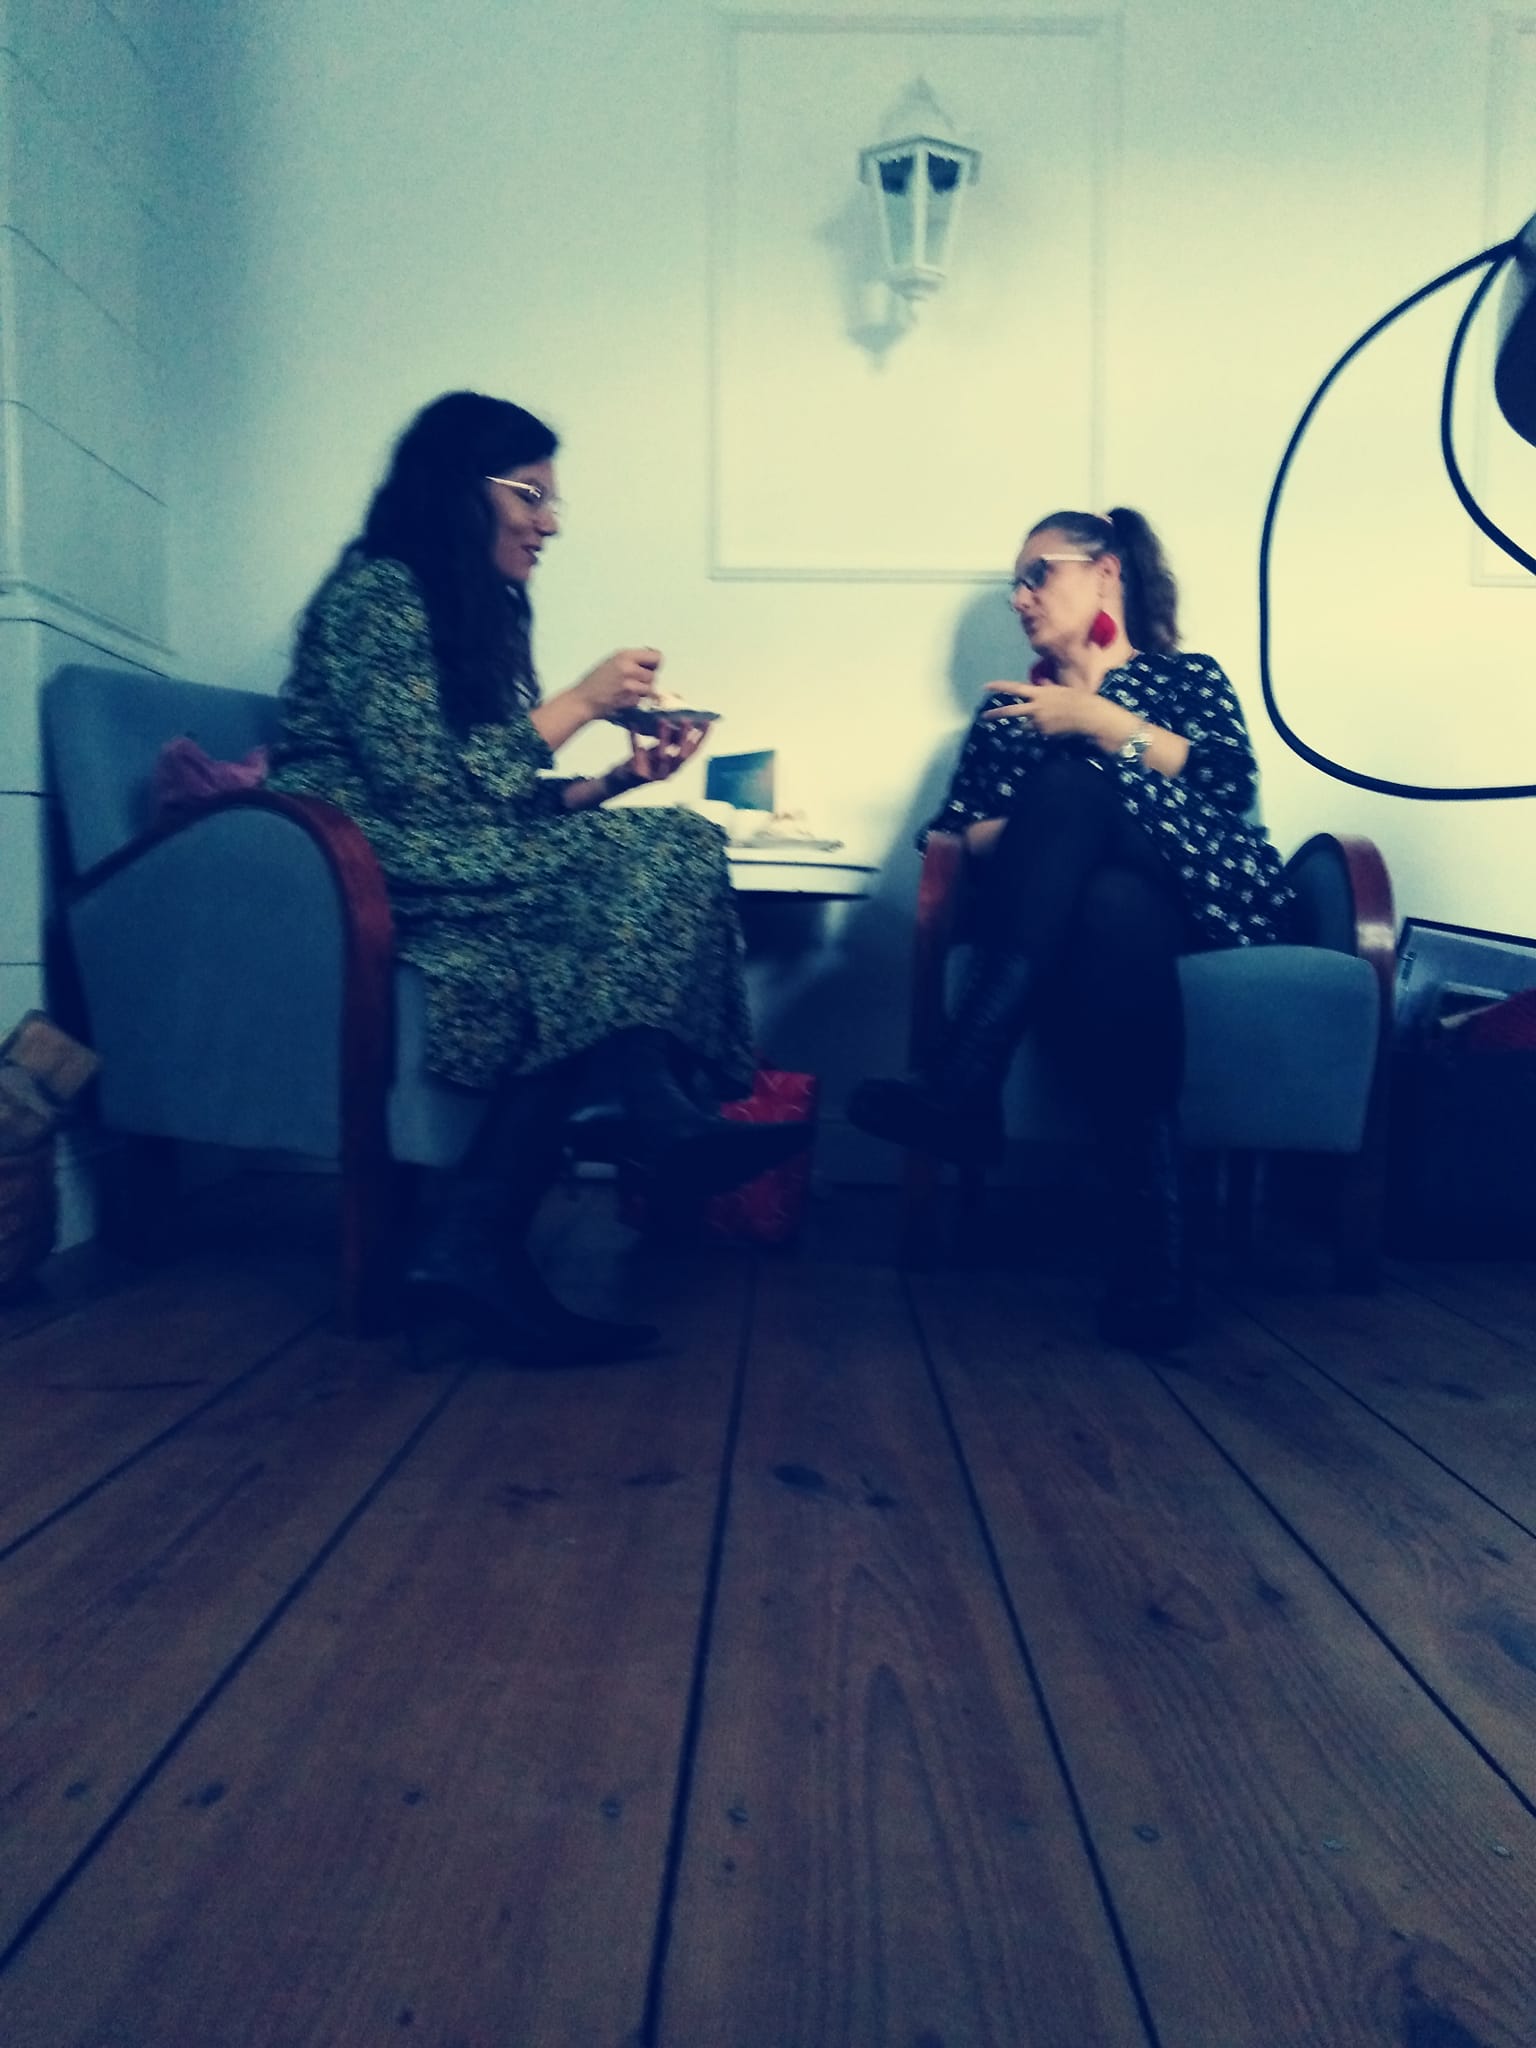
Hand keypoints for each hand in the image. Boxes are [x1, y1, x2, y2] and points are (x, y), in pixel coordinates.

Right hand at [575, 647, 663, 720]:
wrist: (583, 700)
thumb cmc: (596, 680)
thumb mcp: (613, 661)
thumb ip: (632, 659)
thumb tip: (652, 659)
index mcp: (625, 655)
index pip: (656, 657)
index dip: (654, 663)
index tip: (649, 667)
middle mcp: (629, 669)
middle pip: (653, 674)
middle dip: (646, 679)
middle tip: (632, 681)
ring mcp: (630, 685)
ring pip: (649, 688)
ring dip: (642, 690)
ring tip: (626, 689)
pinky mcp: (630, 700)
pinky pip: (641, 699)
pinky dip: (635, 700)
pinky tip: (622, 697)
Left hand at [625, 717, 709, 784]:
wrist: (624, 780)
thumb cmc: (645, 761)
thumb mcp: (660, 751)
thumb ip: (671, 741)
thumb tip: (681, 721)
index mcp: (677, 766)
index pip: (693, 752)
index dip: (702, 738)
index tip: (708, 722)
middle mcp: (669, 772)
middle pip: (680, 755)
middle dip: (684, 737)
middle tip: (686, 719)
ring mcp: (655, 775)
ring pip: (661, 755)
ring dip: (663, 737)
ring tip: (662, 720)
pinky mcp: (639, 774)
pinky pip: (637, 753)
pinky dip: (634, 739)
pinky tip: (634, 726)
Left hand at [981, 680, 1115, 740]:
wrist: (1087, 715)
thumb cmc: (1076, 699)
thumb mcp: (1059, 689)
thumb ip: (1046, 687)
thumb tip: (1040, 682)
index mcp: (1038, 693)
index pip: (1015, 688)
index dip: (999, 687)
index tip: (986, 687)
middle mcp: (1035, 708)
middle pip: (1010, 711)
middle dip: (995, 714)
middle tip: (983, 717)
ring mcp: (1038, 722)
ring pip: (1027, 726)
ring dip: (1031, 725)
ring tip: (1050, 720)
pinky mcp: (1043, 734)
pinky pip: (1039, 733)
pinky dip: (1044, 731)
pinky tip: (1057, 727)